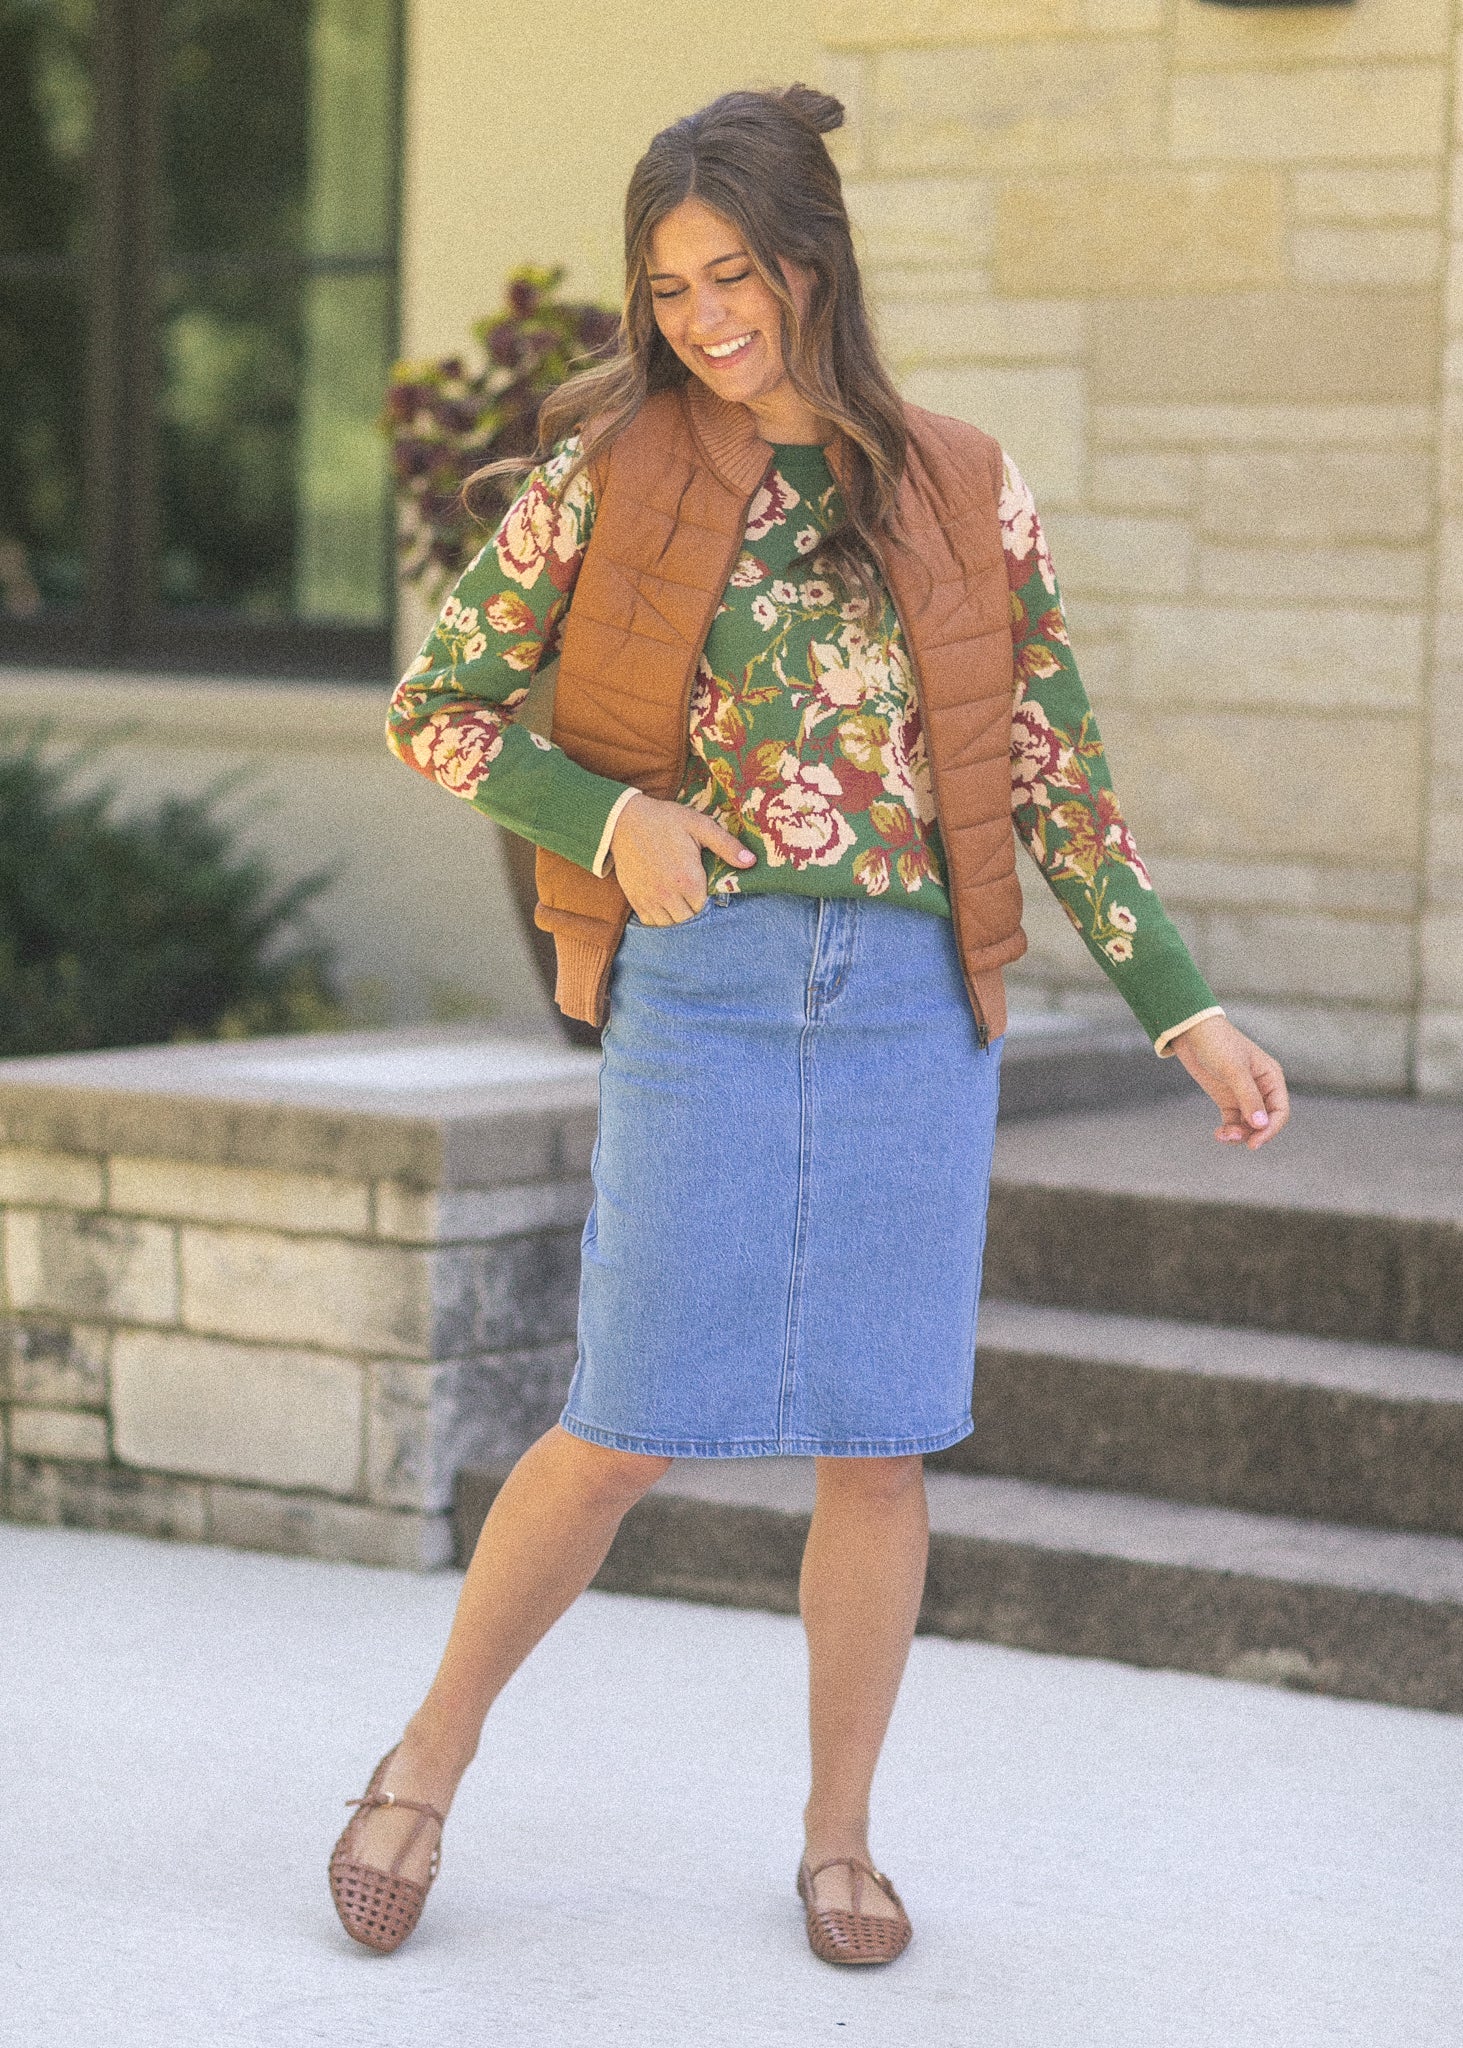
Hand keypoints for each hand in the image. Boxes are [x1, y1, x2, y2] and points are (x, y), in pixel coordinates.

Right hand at [609, 794, 754, 924]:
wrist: (624, 820)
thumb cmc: (665, 820)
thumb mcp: (699, 825)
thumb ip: (726, 845)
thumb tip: (751, 862)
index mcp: (688, 879)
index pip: (706, 908)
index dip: (710, 903)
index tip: (710, 893)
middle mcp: (669, 894)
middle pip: (690, 921)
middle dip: (696, 913)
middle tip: (697, 899)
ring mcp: (650, 899)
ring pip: (671, 926)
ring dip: (679, 918)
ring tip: (683, 904)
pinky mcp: (636, 899)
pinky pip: (651, 922)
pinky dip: (661, 920)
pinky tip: (667, 906)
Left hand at [1170, 1014, 1289, 1149]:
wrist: (1190, 1033)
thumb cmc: (1217, 1043)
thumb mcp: (1234, 1070)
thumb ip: (1248, 1097)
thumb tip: (1261, 1124)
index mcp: (1271, 1077)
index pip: (1280, 1110)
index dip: (1271, 1129)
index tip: (1255, 1143)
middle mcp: (1261, 1089)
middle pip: (1265, 1121)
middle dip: (1252, 1133)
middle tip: (1234, 1138)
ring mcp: (1243, 1095)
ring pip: (1249, 1125)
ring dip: (1239, 1134)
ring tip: (1222, 1135)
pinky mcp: (1227, 1099)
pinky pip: (1234, 1122)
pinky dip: (1229, 1131)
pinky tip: (1219, 1134)